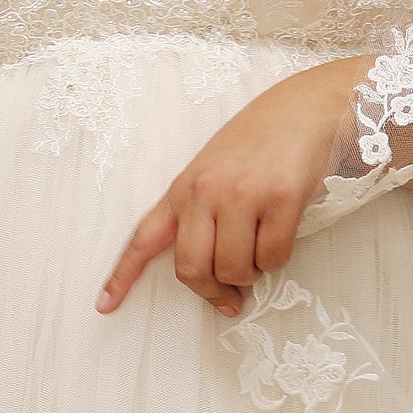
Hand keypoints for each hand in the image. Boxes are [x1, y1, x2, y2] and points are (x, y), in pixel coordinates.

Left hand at [97, 59, 352, 318]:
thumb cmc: (261, 139)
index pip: (144, 238)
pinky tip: (281, 235)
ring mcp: (242, 195)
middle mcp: (206, 191)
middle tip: (230, 298)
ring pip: (234, 269)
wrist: (308, 106)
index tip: (105, 306)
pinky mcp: (281, 199)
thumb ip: (201, 211)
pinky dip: (277, 259)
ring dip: (250, 275)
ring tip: (260, 251)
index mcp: (184, 187)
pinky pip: (272, 257)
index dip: (122, 276)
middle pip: (192, 269)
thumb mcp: (214, 168)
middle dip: (212, 292)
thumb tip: (209, 269)